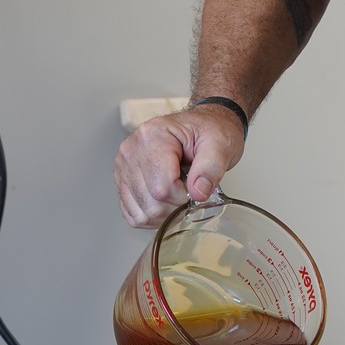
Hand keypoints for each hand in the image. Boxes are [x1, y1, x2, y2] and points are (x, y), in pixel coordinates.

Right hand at [113, 104, 245, 227]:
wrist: (202, 128)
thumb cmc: (209, 132)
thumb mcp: (220, 143)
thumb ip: (211, 167)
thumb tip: (198, 193)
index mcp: (152, 136)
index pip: (162, 187)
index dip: (185, 196)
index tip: (197, 187)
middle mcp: (131, 151)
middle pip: (151, 203)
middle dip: (176, 206)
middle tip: (191, 189)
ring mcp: (124, 167)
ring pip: (141, 213)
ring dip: (165, 214)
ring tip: (179, 192)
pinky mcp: (123, 182)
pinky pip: (133, 215)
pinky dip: (153, 217)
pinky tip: (167, 202)